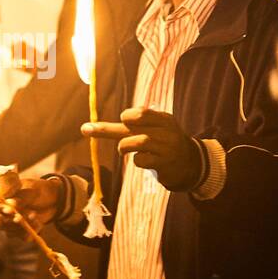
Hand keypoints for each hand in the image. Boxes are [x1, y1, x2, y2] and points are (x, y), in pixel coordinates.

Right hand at [0, 175, 62, 232]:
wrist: (54, 200)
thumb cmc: (40, 191)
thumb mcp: (32, 191)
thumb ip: (21, 197)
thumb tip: (9, 203)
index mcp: (5, 200)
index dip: (2, 210)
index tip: (11, 211)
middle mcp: (6, 213)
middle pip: (1, 223)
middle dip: (11, 221)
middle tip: (20, 218)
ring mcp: (14, 224)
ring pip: (11, 232)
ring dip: (22, 226)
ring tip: (34, 215)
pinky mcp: (23, 232)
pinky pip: (23, 237)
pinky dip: (31, 232)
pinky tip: (39, 223)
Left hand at [82, 107, 200, 190]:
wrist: (191, 165)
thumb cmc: (166, 144)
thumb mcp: (158, 128)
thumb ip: (136, 125)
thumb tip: (98, 125)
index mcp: (164, 119)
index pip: (141, 113)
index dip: (128, 117)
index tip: (123, 121)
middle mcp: (166, 131)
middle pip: (132, 125)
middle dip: (105, 128)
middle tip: (85, 129)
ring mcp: (166, 148)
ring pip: (136, 142)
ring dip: (124, 147)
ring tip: (123, 150)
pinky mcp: (164, 164)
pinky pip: (141, 160)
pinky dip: (137, 161)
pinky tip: (144, 161)